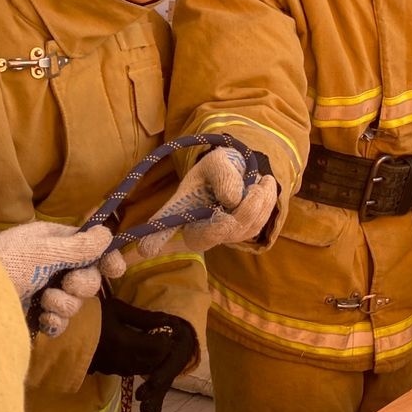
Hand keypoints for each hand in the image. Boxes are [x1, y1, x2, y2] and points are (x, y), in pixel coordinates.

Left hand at [0, 221, 110, 336]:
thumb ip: (77, 246)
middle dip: (82, 284)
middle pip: (87, 276)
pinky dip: (54, 322)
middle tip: (66, 285)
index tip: (115, 269)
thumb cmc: (2, 264)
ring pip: (75, 302)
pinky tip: (41, 320)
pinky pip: (59, 322)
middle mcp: (49, 264)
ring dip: (64, 304)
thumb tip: (107, 232)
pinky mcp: (34, 316)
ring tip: (44, 303)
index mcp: (51, 241)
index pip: (88, 245)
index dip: (105, 257)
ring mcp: (41, 291)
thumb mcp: (40, 251)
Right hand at [89, 296, 198, 411]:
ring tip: (149, 344)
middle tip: (160, 337)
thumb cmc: (89, 314)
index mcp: (127, 343)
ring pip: (142, 369)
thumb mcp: (117, 309)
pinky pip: (129, 371)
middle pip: (153, 362)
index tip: (166, 330)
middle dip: (162, 351)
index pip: (159, 349)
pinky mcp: (106, 372)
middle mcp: (123, 360)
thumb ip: (143, 317)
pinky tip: (134, 352)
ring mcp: (114, 368)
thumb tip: (168, 320)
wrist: (60, 333)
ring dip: (150, 359)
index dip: (167, 340)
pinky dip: (137, 363)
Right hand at [137, 145, 278, 257]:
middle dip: (246, 207)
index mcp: (182, 212)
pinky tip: (266, 189)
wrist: (235, 173)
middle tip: (261, 181)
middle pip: (221, 230)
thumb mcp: (217, 162)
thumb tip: (233, 202)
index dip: (156, 238)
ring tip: (264, 179)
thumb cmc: (217, 168)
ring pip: (244, 228)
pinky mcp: (238, 237)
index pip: (166, 226)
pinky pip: (256, 226)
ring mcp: (219, 237)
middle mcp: (197, 231)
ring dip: (261, 203)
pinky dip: (266, 206)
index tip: (145, 249)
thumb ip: (223, 176)